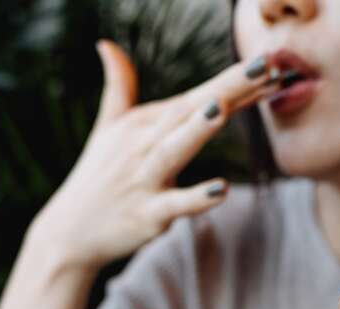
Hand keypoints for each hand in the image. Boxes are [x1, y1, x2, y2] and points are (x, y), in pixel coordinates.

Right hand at [27, 41, 281, 272]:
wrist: (69, 232)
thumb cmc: (96, 177)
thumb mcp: (106, 128)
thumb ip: (117, 86)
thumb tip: (106, 44)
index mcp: (145, 124)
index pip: (197, 97)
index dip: (232, 80)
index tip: (270, 62)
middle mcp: (144, 146)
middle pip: (191, 112)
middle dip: (227, 89)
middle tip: (265, 65)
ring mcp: (145, 180)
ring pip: (175, 151)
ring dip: (198, 130)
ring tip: (222, 108)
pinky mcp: (147, 215)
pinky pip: (175, 205)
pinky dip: (197, 198)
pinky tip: (223, 190)